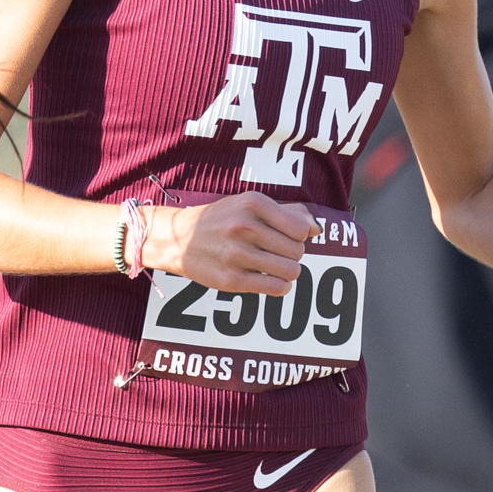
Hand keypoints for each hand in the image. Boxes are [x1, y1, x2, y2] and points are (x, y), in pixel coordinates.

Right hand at [142, 191, 314, 295]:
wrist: (175, 238)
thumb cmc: (218, 220)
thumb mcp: (247, 204)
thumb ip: (286, 212)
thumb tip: (317, 229)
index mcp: (252, 203)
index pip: (301, 229)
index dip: (299, 237)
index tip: (284, 237)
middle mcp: (244, 226)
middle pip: (298, 251)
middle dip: (291, 255)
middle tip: (274, 253)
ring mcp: (236, 254)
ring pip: (291, 271)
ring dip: (287, 272)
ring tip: (274, 267)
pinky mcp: (231, 279)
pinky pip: (276, 288)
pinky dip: (280, 287)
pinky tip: (269, 280)